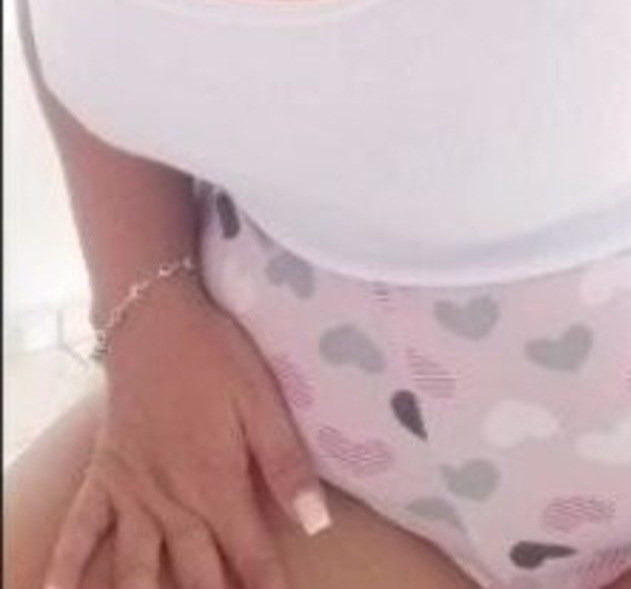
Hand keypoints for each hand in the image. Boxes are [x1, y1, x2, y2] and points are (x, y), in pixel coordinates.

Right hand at [44, 280, 329, 588]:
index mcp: (217, 485)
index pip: (250, 555)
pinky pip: (79, 530)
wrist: (154, 318)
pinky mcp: (105, 477)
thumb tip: (316, 523)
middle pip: (197, 575)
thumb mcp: (262, 399)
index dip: (267, 588)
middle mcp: (172, 502)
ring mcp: (133, 494)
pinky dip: (66, 565)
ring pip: (138, 569)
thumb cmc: (215, 353)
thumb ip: (286, 463)